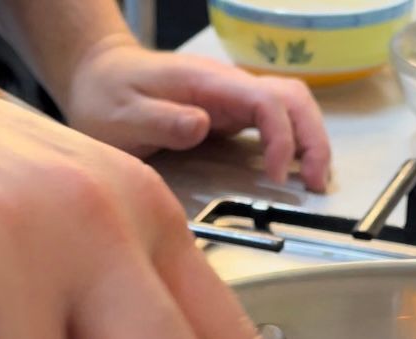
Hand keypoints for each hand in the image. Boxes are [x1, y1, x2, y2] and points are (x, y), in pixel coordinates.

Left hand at [65, 36, 331, 191]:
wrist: (97, 77)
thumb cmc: (106, 95)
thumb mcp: (122, 115)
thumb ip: (161, 119)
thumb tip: (201, 124)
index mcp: (206, 83)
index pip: (265, 101)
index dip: (281, 139)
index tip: (276, 177)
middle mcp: (227, 86)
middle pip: (292, 98)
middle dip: (313, 139)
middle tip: (317, 183)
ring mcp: (231, 99)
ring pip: (290, 107)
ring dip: (310, 141)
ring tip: (315, 181)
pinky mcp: (230, 114)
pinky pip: (274, 122)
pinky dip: (293, 144)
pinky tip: (294, 171)